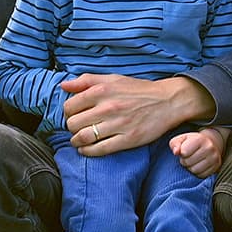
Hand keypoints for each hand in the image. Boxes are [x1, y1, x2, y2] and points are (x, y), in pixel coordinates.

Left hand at [61, 74, 212, 155]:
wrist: (167, 101)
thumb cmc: (138, 90)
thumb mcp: (112, 79)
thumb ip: (86, 80)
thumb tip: (63, 84)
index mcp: (102, 91)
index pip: (69, 106)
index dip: (68, 112)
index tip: (73, 115)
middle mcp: (108, 107)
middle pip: (73, 124)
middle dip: (71, 127)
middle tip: (76, 128)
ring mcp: (118, 124)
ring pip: (84, 138)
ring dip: (76, 141)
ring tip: (78, 140)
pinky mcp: (128, 139)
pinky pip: (100, 149)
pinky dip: (88, 152)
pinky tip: (87, 149)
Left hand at [170, 127, 227, 177]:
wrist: (210, 143)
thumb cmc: (192, 142)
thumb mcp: (182, 139)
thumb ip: (175, 144)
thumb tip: (176, 152)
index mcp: (200, 139)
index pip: (184, 152)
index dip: (181, 153)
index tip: (184, 151)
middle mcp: (209, 148)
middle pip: (188, 162)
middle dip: (185, 161)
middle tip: (188, 157)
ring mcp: (215, 158)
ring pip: (195, 170)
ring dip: (190, 168)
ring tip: (192, 161)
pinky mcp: (216, 167)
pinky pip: (202, 175)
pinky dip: (198, 172)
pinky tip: (198, 165)